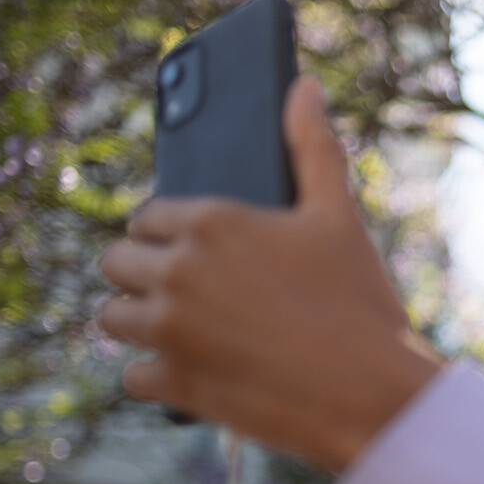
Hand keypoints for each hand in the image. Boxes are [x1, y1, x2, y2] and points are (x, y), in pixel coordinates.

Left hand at [98, 76, 443, 471]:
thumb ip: (314, 147)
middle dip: (141, 273)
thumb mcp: (339, 217)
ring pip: (112, 318)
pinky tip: (190, 372)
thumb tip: (305, 88)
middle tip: (177, 287)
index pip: (147, 214)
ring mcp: (169, 329)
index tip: (182, 245)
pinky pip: (133, 376)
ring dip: (137, 322)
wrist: (372, 395)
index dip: (164, 231)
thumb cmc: (360, 303)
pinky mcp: (173, 383)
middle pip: (115, 262)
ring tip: (176, 328)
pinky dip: (156, 377)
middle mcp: (178, 270)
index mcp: (212, 221)